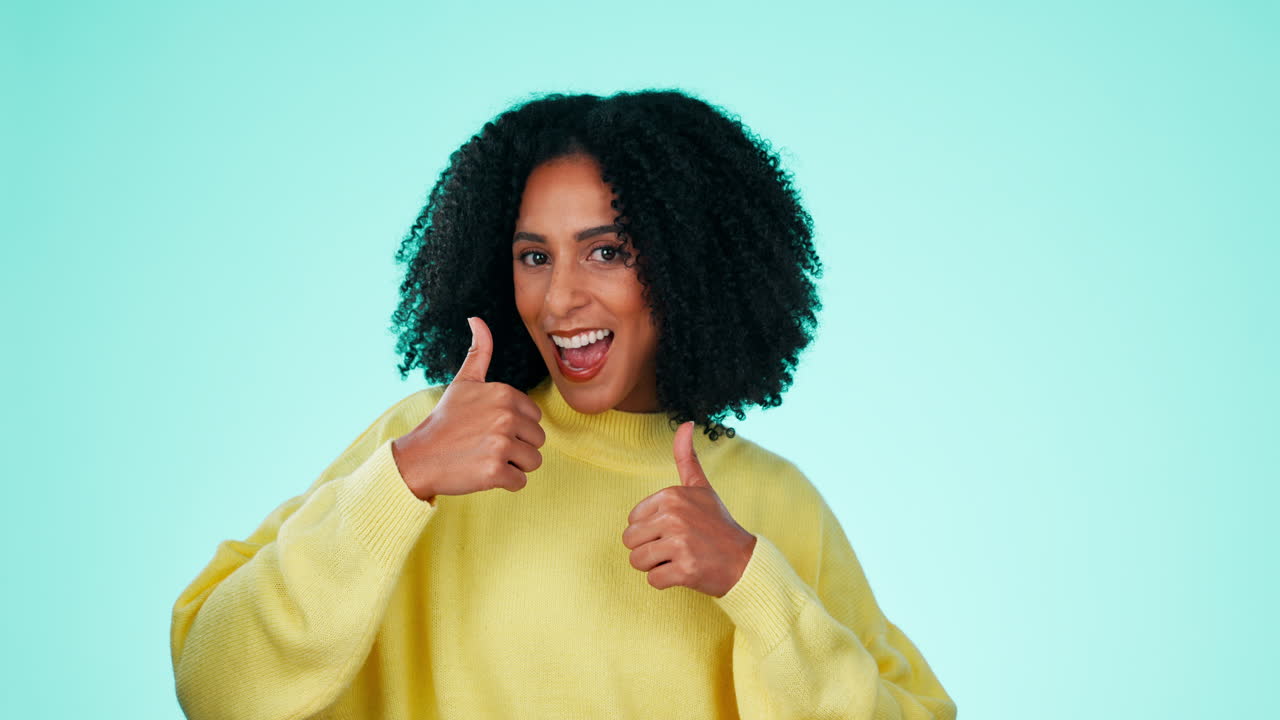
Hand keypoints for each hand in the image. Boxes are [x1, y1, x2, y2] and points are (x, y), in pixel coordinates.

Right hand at [391, 316, 545, 500]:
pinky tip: (483, 472)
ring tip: (487, 457)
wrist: (419, 457)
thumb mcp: (463, 382)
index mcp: (504, 393)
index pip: (535, 417)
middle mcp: (505, 416)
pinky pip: (521, 482)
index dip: (516, 426)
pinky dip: (505, 483)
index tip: (489, 427)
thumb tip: (476, 318)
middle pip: (538, 440)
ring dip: (514, 465)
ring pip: (533, 461)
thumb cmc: (444, 420)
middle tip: (487, 445)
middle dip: (517, 447)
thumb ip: (479, 352)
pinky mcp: (495, 472)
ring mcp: (500, 444)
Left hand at [621, 421, 756, 597]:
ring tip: (678, 559)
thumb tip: (686, 423)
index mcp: (672, 496)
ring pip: (637, 561)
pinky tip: (684, 573)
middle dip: (648, 549)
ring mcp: (679, 544)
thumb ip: (687, 458)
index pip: (632, 521)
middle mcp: (674, 516)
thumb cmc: (717, 525)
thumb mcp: (702, 488)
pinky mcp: (684, 570)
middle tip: (676, 548)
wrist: (744, 562)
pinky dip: (666, 581)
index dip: (649, 530)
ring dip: (655, 566)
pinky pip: (653, 580)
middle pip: (630, 542)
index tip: (674, 530)